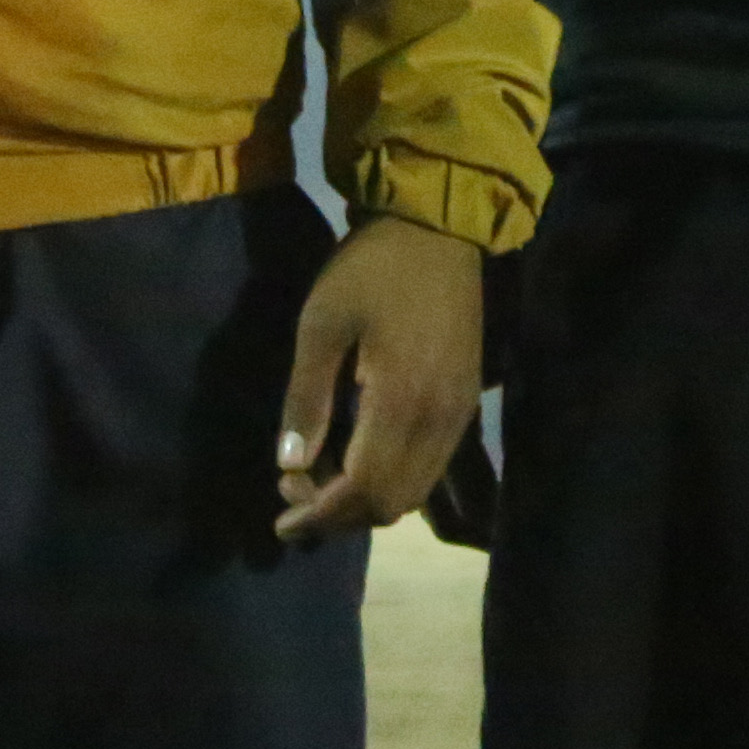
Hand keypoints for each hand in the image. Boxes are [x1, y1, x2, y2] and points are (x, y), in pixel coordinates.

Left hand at [275, 214, 485, 539]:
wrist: (439, 227)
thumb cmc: (370, 269)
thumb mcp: (320, 324)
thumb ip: (305, 399)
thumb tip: (290, 466)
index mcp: (402, 403)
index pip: (363, 491)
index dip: (319, 516)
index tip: (281, 520)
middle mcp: (440, 421)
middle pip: (392, 504)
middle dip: (339, 515)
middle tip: (293, 491)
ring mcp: (460, 414)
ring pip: (414, 492)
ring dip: (365, 499)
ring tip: (319, 476)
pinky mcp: (466, 403)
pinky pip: (431, 466)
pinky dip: (391, 479)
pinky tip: (357, 454)